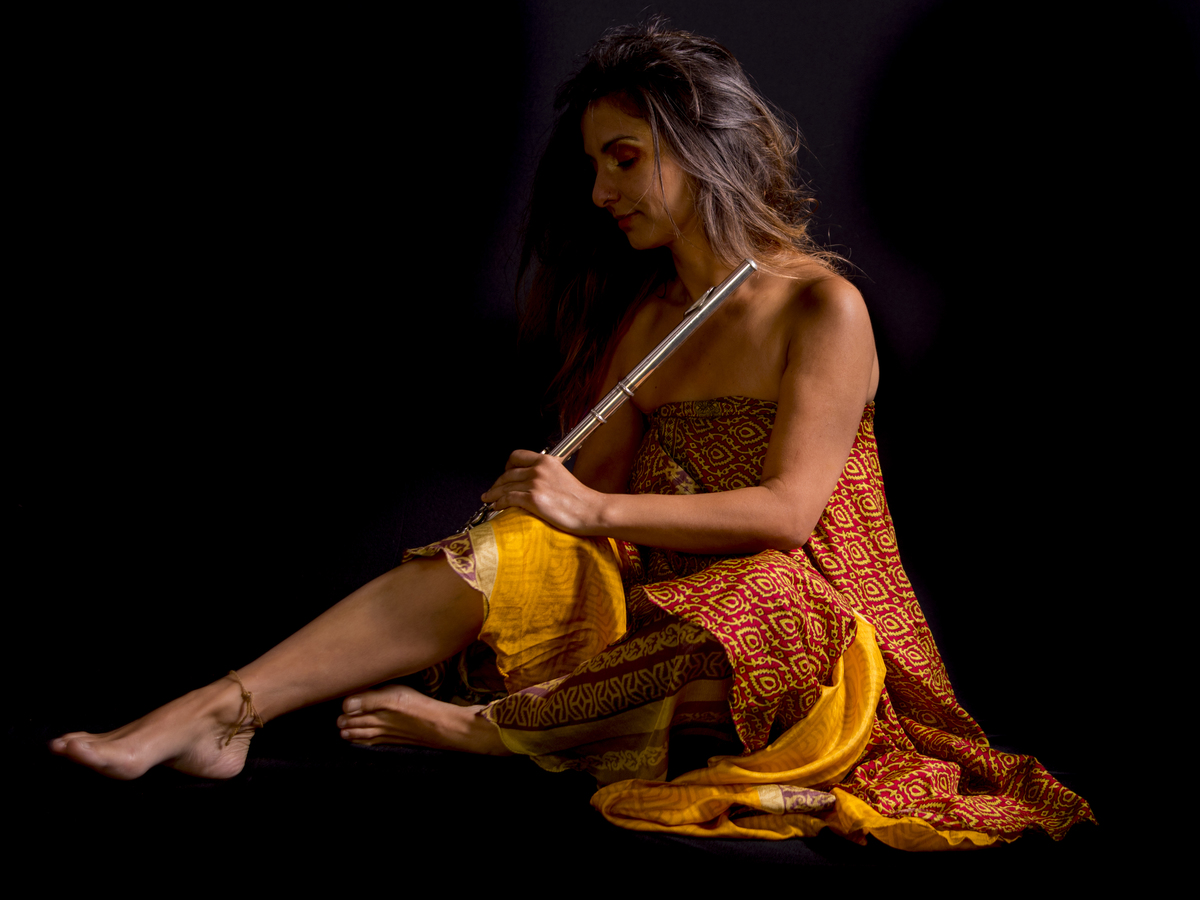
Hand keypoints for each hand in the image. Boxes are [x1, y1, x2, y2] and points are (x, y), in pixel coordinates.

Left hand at [481, 450, 603, 533]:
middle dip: (496, 483)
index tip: (504, 473)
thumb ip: (546, 473)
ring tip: (488, 500)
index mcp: (546, 461)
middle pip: (507, 473)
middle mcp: (538, 469)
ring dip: (493, 494)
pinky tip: (496, 507)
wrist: (590, 510)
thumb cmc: (580, 498)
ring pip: (505, 487)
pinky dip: (498, 503)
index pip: (516, 456)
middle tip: (491, 490)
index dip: (506, 466)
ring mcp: (535, 484)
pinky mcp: (533, 499)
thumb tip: (532, 480)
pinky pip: (508, 499)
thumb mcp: (562, 475)